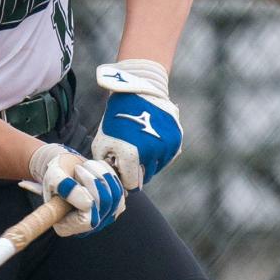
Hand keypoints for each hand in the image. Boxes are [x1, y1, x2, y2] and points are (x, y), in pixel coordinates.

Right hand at [26, 143, 124, 236]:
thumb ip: (66, 188)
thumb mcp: (54, 177)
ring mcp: (101, 219)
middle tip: (79, 168)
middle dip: (94, 181)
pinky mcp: (113, 208)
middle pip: (105, 206)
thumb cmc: (57, 173)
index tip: (75, 177)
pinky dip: (110, 175)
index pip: (87, 220)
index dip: (86, 196)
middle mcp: (85, 228)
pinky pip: (120, 192)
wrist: (67, 168)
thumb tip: (88, 204)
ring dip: (102, 175)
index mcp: (66, 226)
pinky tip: (97, 168)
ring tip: (87, 166)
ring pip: (115, 197)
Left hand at [91, 58, 182, 189]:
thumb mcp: (102, 142)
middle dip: (138, 171)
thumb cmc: (115, 119)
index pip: (133, 185)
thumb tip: (117, 187)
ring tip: (140, 144)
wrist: (136, 92)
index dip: (127, 181)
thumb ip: (107, 167)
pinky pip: (169, 156)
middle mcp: (152, 152)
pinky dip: (161, 153)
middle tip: (130, 154)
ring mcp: (166, 145)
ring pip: (159, 167)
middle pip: (147, 177)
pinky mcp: (177, 138)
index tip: (123, 173)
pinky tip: (151, 140)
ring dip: (150, 162)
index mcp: (131, 155)